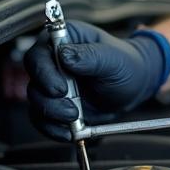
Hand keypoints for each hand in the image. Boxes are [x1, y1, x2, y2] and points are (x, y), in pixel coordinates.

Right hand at [24, 21, 169, 139]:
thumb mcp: (113, 58)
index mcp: (65, 39)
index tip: (60, 88)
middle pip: (33, 80)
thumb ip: (90, 56)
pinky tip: (69, 131)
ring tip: (76, 118)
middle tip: (72, 109)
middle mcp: (54, 60)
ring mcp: (52, 83)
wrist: (135, 86)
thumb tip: (65, 55)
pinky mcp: (56, 104)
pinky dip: (54, 128)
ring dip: (53, 115)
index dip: (43, 72)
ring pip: (36, 101)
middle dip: (49, 99)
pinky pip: (43, 119)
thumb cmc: (126, 64)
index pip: (38, 53)